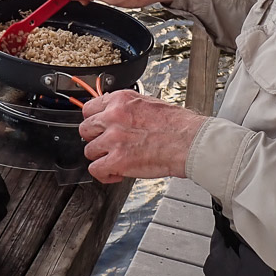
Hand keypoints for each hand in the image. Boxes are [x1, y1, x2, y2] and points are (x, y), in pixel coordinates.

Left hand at [77, 90, 205, 183]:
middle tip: (107, 146)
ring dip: (101, 158)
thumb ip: (127, 107)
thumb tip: (113, 111)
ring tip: (116, 161)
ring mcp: (113, 138)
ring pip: (89, 151)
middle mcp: (113, 116)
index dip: (94, 122)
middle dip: (95, 139)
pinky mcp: (118, 160)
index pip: (89, 108)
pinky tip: (116, 174)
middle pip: (85, 129)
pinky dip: (104, 174)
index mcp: (121, 100)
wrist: (191, 142)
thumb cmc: (178, 125)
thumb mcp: (148, 103)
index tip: (98, 129)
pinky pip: (96, 170)